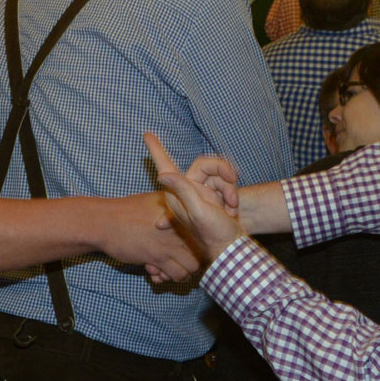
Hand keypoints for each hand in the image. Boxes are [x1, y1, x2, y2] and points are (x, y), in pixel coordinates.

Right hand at [98, 192, 199, 283]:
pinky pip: (178, 275)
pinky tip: (157, 273)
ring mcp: (171, 241)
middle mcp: (181, 225)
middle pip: (201, 251)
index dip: (196, 245)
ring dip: (182, 272)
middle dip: (191, 261)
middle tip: (177, 262)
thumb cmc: (126, 212)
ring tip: (167, 270)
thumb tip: (184, 227)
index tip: (184, 249)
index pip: (202, 233)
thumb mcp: (154, 203)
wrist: (105, 221)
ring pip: (193, 267)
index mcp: (181, 211)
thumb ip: (172, 214)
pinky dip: (169, 278)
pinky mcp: (159, 256)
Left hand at [144, 133, 245, 265]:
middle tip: (233, 184)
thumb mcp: (198, 211)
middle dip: (223, 175)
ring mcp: (201, 194)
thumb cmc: (214, 232)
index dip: (156, 149)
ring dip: (229, 190)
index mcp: (178, 194)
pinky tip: (231, 211)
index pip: (165, 166)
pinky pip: (225, 185)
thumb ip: (182, 190)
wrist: (233, 246)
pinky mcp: (214, 198)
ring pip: (218, 176)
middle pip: (206, 166)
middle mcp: (187, 191)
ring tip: (231, 207)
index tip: (146, 133)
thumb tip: (162, 174)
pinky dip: (232, 196)